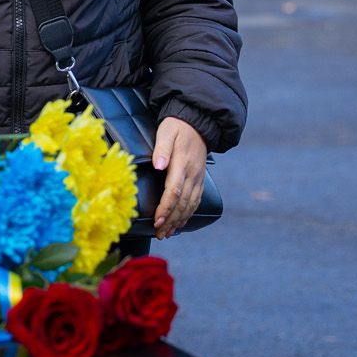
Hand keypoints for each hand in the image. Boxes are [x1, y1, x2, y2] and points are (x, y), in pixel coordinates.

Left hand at [152, 117, 208, 239]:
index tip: (156, 221)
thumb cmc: (177, 127)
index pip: (174, 191)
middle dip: (170, 220)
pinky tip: (180, 222)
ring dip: (178, 221)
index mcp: (182, 164)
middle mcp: (193, 174)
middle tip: (159, 234)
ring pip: (190, 205)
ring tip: (167, 233)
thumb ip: (161, 149)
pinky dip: (188, 214)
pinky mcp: (200, 179)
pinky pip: (195, 201)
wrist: (198, 123)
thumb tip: (158, 166)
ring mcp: (198, 178)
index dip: (165, 208)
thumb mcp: (166, 132)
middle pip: (182, 203)